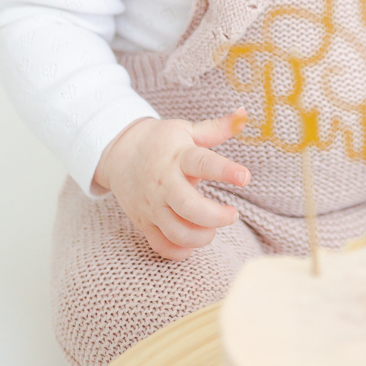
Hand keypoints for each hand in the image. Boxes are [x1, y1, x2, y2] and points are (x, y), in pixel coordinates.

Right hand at [93, 110, 249, 260]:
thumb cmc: (162, 141)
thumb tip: (244, 114)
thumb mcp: (188, 130)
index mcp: (178, 157)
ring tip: (213, 228)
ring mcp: (151, 204)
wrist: (119, 153)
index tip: (245, 177)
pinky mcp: (143, 221)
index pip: (204, 163)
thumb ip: (218, 127)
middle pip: (190, 208)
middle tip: (232, 214)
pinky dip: (179, 251)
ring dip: (201, 237)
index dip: (225, 171)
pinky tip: (192, 243)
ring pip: (177, 232)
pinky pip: (160, 245)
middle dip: (216, 217)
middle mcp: (164, 183)